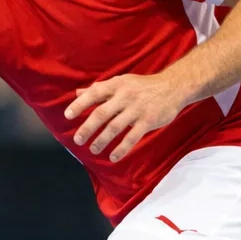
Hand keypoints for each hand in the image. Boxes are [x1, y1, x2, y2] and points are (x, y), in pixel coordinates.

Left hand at [65, 73, 187, 161]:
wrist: (172, 87)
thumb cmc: (142, 86)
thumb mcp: (121, 82)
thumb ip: (99, 89)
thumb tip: (77, 93)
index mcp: (116, 85)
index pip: (94, 94)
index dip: (80, 105)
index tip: (68, 116)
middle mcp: (125, 96)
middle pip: (102, 114)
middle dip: (88, 128)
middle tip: (78, 140)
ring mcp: (137, 109)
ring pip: (115, 127)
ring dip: (102, 140)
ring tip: (93, 150)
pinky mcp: (148, 121)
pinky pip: (132, 137)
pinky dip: (121, 148)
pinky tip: (113, 157)